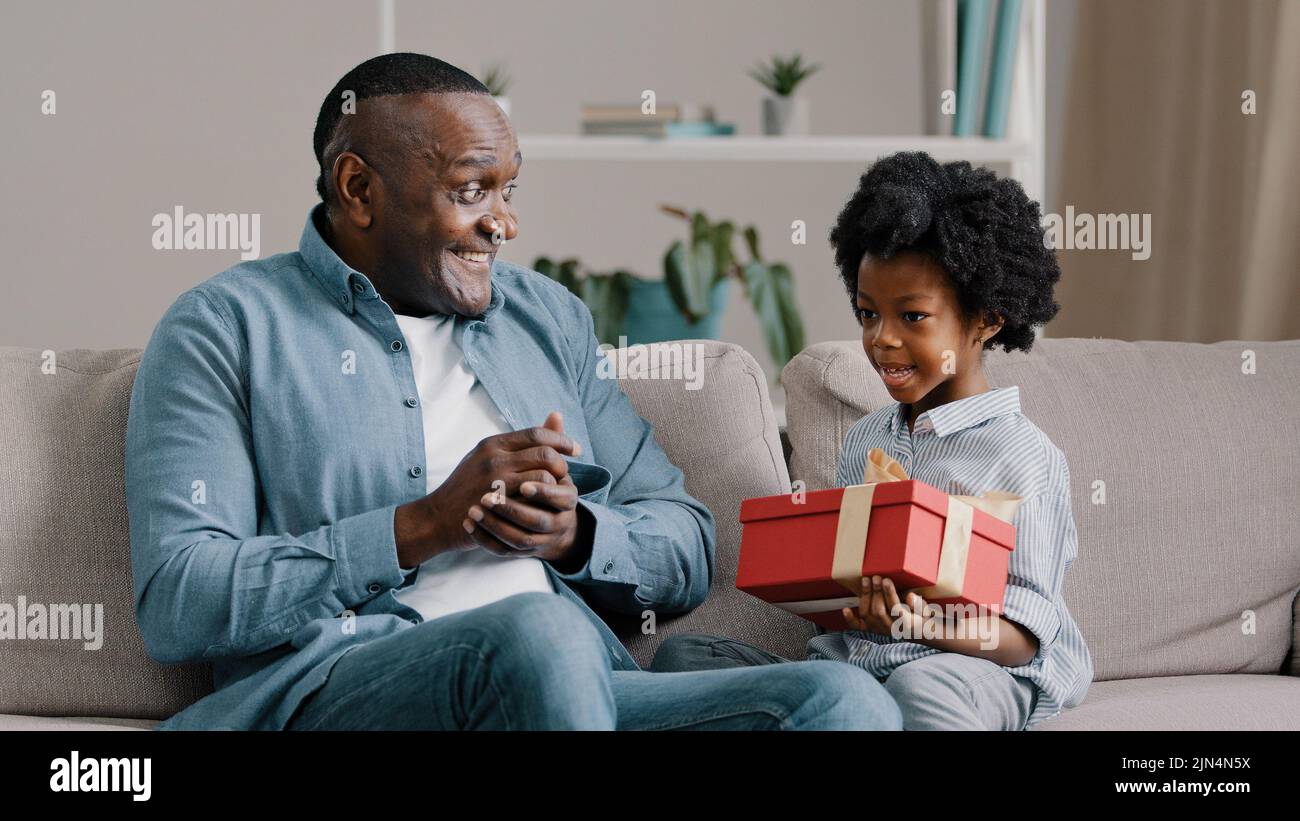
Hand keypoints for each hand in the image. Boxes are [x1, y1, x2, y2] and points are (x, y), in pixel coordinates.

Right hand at [395, 411, 580, 564]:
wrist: (438, 517)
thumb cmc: (466, 487)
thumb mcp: (486, 458)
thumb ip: (517, 444)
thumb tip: (553, 418)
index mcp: (493, 443)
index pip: (536, 433)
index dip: (561, 440)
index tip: (574, 449)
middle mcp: (494, 457)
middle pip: (544, 452)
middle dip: (562, 463)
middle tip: (565, 474)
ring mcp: (495, 480)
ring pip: (543, 474)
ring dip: (556, 483)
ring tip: (555, 490)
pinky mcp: (497, 501)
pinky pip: (534, 496)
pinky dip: (545, 499)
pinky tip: (543, 504)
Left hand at [841, 575, 932, 637]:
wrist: (915, 633)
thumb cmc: (920, 618)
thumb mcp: (926, 611)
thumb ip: (919, 604)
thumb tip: (909, 596)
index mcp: (906, 624)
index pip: (896, 609)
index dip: (890, 594)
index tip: (887, 581)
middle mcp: (890, 629)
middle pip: (879, 611)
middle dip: (876, 592)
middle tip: (876, 577)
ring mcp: (879, 631)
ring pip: (868, 615)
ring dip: (865, 596)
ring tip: (866, 580)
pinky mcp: (871, 631)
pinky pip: (858, 627)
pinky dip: (851, 619)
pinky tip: (846, 609)